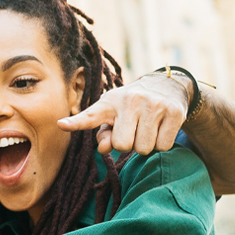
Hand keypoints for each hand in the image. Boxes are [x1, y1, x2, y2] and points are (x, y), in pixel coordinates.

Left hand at [56, 75, 189, 154]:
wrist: (167, 86)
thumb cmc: (132, 107)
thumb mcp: (114, 115)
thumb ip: (104, 134)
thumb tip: (104, 148)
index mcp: (110, 103)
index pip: (90, 115)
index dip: (76, 122)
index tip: (61, 125)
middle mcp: (131, 101)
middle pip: (123, 145)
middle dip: (129, 145)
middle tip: (134, 131)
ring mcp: (153, 105)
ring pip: (145, 148)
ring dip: (146, 145)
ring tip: (147, 129)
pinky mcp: (174, 112)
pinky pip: (163, 146)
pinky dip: (162, 144)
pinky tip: (161, 129)